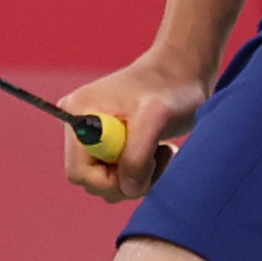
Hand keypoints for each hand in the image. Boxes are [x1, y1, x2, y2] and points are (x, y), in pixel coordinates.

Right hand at [57, 53, 205, 204]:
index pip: (80, 173)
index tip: (143, 168)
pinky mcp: (111, 143)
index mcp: (77, 116)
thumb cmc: (170, 88)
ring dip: (140, 176)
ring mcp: (95, 136)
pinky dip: (143, 172)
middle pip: (93, 181)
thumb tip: (127, 188)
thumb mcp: (156, 119)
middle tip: (157, 158)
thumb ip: (136, 156)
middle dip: (128, 179)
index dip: (111, 181)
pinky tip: (159, 151)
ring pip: (109, 181)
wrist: (184, 71)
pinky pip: (120, 174)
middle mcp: (79, 127)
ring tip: (161, 151)